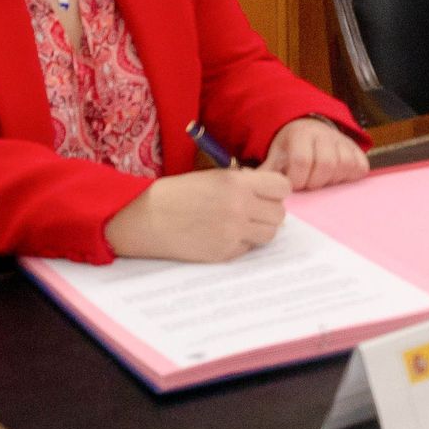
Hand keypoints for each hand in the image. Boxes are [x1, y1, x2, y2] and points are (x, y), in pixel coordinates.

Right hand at [104, 167, 290, 261]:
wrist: (147, 217)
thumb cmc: (177, 193)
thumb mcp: (214, 176)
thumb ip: (244, 183)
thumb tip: (270, 193)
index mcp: (238, 183)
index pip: (282, 187)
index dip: (276, 190)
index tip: (268, 193)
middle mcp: (240, 208)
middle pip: (279, 214)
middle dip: (269, 211)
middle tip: (254, 210)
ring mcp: (233, 233)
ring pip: (269, 234)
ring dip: (260, 229)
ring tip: (241, 224)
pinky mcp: (224, 253)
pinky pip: (248, 249)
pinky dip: (242, 243)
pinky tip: (223, 235)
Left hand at [264, 117, 369, 190]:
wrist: (308, 128)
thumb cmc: (291, 147)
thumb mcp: (276, 155)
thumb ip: (266, 171)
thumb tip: (254, 186)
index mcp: (301, 134)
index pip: (302, 160)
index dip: (297, 179)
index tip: (292, 185)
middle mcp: (324, 134)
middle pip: (326, 165)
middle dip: (314, 182)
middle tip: (308, 184)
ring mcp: (342, 140)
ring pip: (344, 166)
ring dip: (332, 180)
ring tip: (321, 180)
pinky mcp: (356, 148)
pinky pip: (360, 166)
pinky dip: (350, 176)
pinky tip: (337, 177)